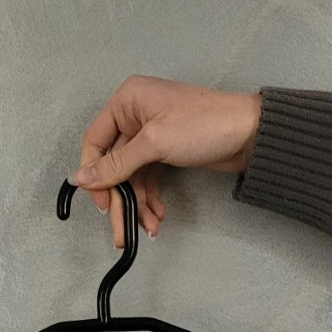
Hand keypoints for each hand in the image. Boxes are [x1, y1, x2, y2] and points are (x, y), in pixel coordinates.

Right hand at [68, 75, 261, 245]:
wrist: (248, 133)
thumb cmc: (206, 124)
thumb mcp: (154, 143)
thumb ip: (116, 163)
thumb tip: (82, 176)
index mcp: (127, 101)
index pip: (95, 141)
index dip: (93, 174)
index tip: (100, 202)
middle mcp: (135, 116)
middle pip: (113, 165)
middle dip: (119, 200)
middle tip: (120, 230)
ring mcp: (150, 136)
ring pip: (131, 177)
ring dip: (137, 205)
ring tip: (149, 226)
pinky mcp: (165, 152)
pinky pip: (147, 179)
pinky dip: (150, 199)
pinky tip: (157, 215)